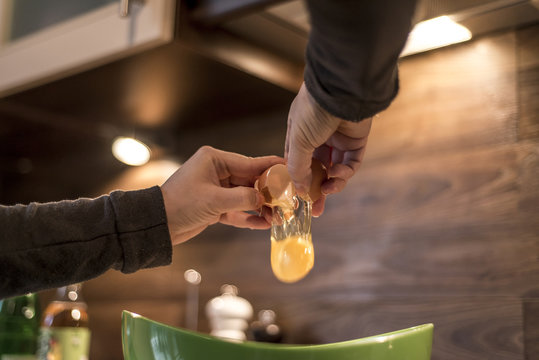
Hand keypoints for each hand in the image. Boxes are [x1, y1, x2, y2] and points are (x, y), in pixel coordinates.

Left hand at [161, 146, 283, 245]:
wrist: (158, 225)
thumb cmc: (181, 204)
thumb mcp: (214, 200)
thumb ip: (243, 198)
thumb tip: (263, 199)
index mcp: (215, 160)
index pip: (250, 162)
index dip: (271, 167)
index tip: (289, 168)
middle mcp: (217, 171)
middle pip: (250, 180)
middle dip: (267, 193)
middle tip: (286, 201)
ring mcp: (216, 189)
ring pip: (245, 196)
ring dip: (260, 207)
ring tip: (277, 217)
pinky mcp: (214, 206)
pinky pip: (236, 210)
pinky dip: (247, 217)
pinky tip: (262, 224)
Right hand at [285, 83, 371, 215]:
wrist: (342, 92)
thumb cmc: (313, 112)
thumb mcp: (298, 142)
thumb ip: (298, 168)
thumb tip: (299, 191)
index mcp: (299, 134)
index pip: (297, 163)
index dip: (298, 181)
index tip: (299, 198)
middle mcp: (318, 137)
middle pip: (318, 170)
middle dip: (317, 190)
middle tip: (316, 209)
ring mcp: (338, 139)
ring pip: (335, 169)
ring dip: (332, 182)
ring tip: (328, 190)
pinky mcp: (356, 141)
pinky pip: (351, 163)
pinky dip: (345, 172)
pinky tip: (338, 174)